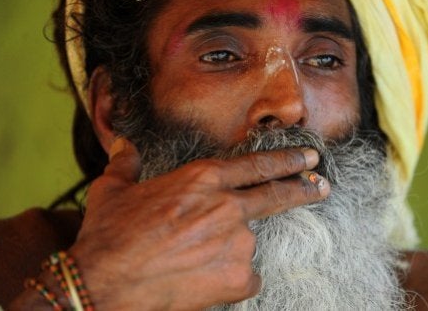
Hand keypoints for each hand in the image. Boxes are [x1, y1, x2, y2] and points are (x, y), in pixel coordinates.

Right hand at [69, 138, 328, 309]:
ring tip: (194, 260)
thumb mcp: (112, 190)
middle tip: (322, 187)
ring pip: (247, 244)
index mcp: (202, 180)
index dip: (286, 161)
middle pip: (276, 195)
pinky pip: (245, 277)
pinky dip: (231, 280)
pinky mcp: (239, 277)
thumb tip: (123, 144)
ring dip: (230, 250)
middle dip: (303, 189)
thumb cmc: (109, 236)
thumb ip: (126, 163)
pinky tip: (203, 281)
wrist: (105, 284)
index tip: (308, 160)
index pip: (256, 165)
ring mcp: (237, 242)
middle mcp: (227, 206)